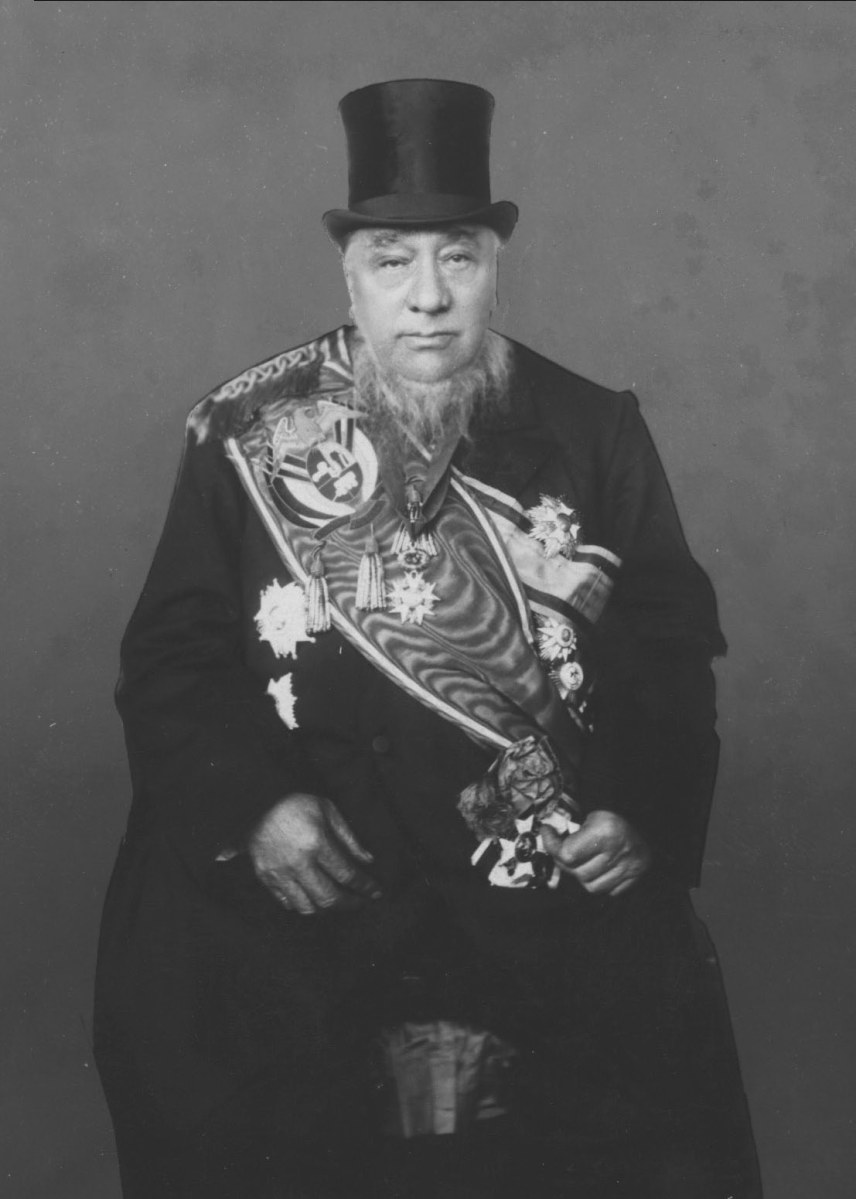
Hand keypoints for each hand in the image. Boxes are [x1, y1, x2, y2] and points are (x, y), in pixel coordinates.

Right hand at [247, 793, 380, 913]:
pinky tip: (312, 897)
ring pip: (307, 907)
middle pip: (329, 898)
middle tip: (360, 902)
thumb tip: (368, 860)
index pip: (347, 874)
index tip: (375, 891)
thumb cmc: (295, 803)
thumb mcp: (327, 810)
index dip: (365, 886)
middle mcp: (298, 863)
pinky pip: (286, 903)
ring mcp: (279, 873)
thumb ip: (348, 838)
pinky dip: (302, 905)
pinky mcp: (265, 877)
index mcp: (316, 843)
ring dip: (326, 909)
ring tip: (336, 901)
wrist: (254, 800)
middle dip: (349, 904)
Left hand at [540, 810, 651, 896]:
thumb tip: (549, 840)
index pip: (567, 853)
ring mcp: (627, 869)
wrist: (648, 823)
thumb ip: (572, 831)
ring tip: (584, 859)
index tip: (548, 833)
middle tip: (563, 848)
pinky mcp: (634, 879)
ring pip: (590, 886)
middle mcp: (617, 853)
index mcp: (605, 832)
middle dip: (566, 862)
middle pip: (577, 872)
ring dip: (582, 874)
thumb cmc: (614, 818)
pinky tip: (599, 868)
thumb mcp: (592, 815)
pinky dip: (600, 882)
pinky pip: (607, 891)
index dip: (551, 845)